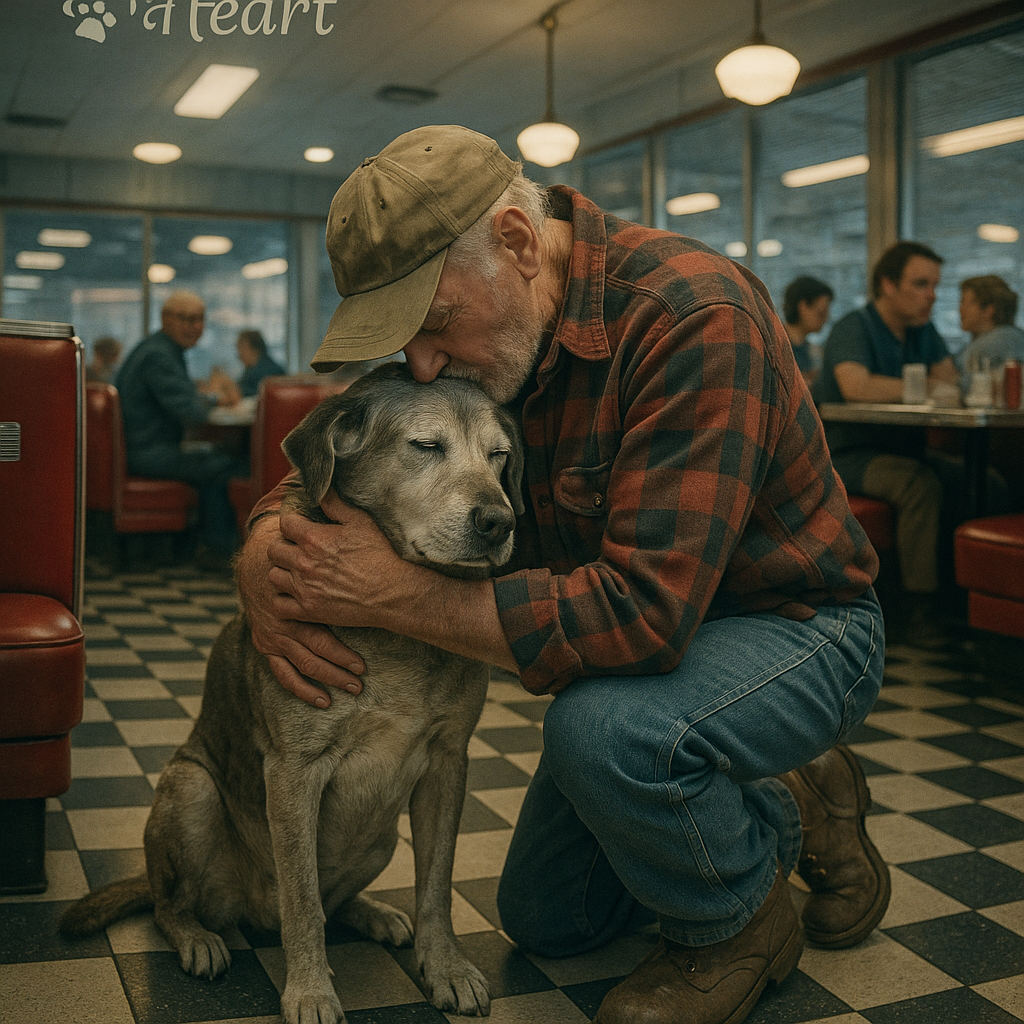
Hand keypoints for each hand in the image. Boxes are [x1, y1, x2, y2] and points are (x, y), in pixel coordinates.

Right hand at [237, 516, 365, 707]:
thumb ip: (337, 512)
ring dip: (329, 678)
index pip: (321, 624)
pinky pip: (284, 673)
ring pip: (303, 664)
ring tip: (353, 688)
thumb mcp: (319, 532)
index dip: (345, 644)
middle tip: (364, 676)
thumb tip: (352, 492)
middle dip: (341, 665)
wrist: (257, 560)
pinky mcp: (267, 644)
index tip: (366, 656)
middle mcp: (282, 619)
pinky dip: (302, 689)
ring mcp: (273, 635)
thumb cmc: (297, 549)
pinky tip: (322, 701)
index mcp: (297, 594)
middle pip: (315, 649)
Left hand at [267, 497, 406, 631]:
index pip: (285, 523)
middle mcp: (304, 563)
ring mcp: (304, 589)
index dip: (294, 523)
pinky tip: (295, 594)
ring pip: (273, 576)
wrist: (396, 593)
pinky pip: (278, 605)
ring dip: (283, 572)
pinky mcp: (309, 611)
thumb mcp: (362, 522)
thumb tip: (320, 489)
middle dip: (285, 546)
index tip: (303, 528)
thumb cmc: (383, 555)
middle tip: (299, 550)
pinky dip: (282, 599)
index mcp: (314, 538)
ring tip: (298, 572)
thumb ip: (336, 504)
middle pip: (273, 550)